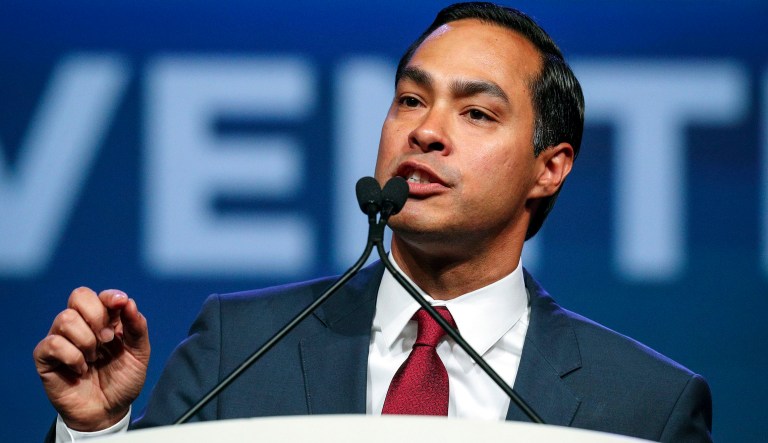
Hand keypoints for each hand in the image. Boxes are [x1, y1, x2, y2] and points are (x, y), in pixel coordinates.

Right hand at [33, 287, 149, 430]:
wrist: (109, 411)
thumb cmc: (123, 380)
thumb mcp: (139, 354)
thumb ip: (137, 327)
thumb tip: (128, 302)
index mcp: (105, 320)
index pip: (99, 296)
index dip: (110, 296)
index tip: (121, 304)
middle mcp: (81, 325)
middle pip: (79, 296)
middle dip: (97, 316)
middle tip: (108, 339)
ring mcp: (62, 339)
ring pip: (65, 318)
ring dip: (87, 340)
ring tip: (95, 358)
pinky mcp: (46, 357)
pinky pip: (53, 343)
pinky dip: (72, 356)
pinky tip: (81, 369)